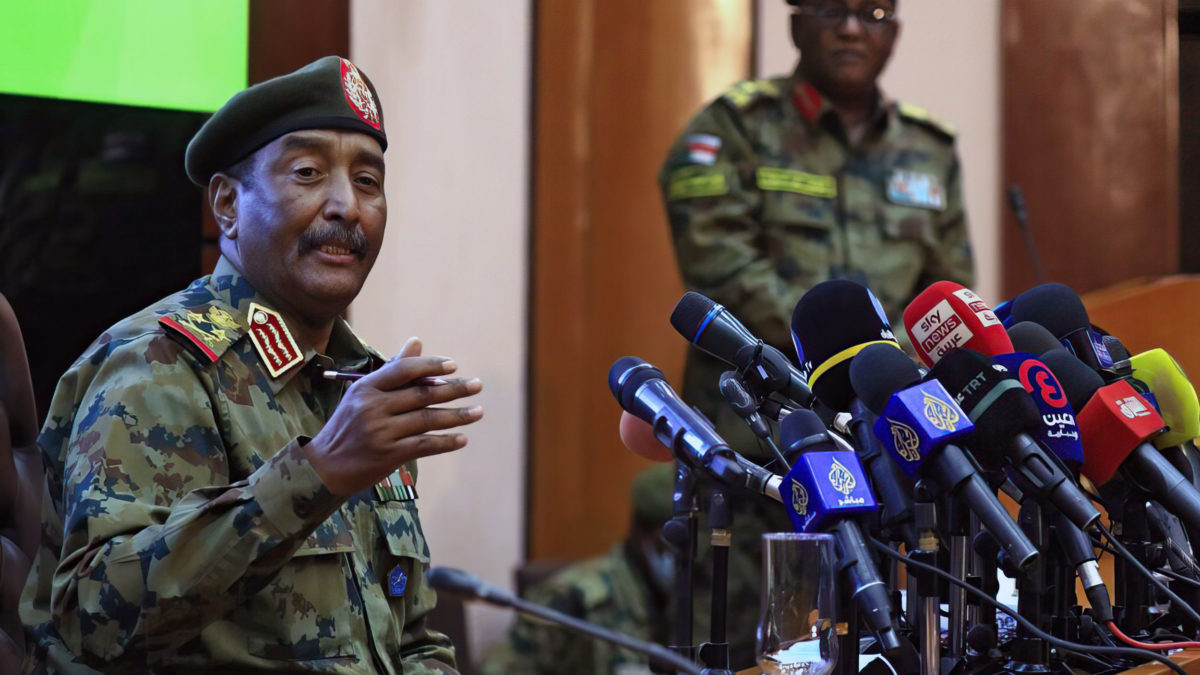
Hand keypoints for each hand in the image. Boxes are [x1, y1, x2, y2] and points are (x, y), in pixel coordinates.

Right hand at [304, 337, 483, 495]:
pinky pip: (424, 445)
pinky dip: (445, 442)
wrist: (324, 467)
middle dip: (454, 389)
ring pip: (427, 420)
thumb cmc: (348, 425)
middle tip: (477, 385)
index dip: (430, 366)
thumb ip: (392, 370)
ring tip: (478, 412)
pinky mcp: (388, 455)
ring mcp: (380, 432)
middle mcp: (373, 407)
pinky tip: (462, 438)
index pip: (403, 370)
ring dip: (457, 416)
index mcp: (366, 388)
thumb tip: (416, 341)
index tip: (454, 365)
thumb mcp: (363, 394)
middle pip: (421, 394)